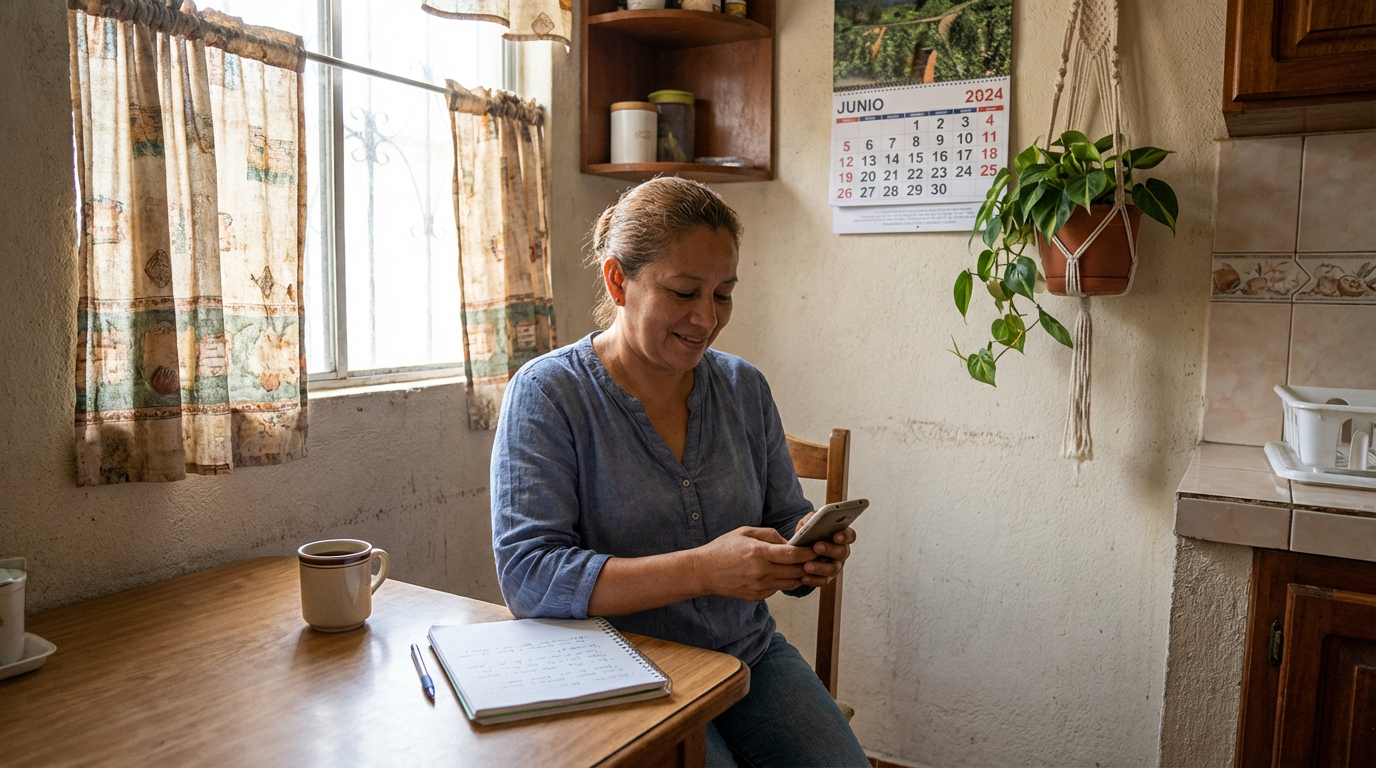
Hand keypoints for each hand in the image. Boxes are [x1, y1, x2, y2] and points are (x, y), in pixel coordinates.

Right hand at [692, 526, 815, 601]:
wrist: (703, 571)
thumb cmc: (723, 549)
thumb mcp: (745, 532)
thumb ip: (769, 535)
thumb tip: (788, 542)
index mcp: (759, 553)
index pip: (793, 554)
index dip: (809, 551)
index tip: (817, 547)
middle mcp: (761, 572)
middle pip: (796, 571)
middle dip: (808, 564)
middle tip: (815, 557)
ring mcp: (759, 587)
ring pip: (790, 583)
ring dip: (798, 574)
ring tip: (800, 565)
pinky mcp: (756, 596)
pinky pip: (777, 589)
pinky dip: (783, 582)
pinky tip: (779, 573)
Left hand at [792, 512, 856, 587]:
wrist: (799, 548)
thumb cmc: (808, 532)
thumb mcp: (809, 522)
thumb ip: (812, 518)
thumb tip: (812, 520)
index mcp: (841, 536)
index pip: (850, 535)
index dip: (845, 536)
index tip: (836, 536)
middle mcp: (842, 551)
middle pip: (841, 552)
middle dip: (829, 549)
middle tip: (816, 547)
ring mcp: (836, 565)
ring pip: (833, 569)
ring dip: (820, 567)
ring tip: (807, 566)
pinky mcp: (827, 577)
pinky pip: (823, 581)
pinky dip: (813, 580)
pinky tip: (803, 578)